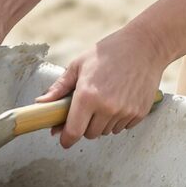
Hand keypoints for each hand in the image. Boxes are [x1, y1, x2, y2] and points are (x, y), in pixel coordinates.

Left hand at [36, 22, 166, 147]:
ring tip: (104, 99)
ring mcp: (125, 112)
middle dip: (84, 126)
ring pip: (106, 131)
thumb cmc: (108, 52)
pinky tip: (119, 100)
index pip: (74, 132)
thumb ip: (59, 88)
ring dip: (101, 122)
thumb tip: (40, 103)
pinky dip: (118, 119)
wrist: (144, 46)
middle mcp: (107, 108)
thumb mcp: (78, 65)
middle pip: (90, 134)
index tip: (64, 139)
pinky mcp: (139, 113)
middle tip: (86, 108)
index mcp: (88, 96)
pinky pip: (123, 127)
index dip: (66, 139)